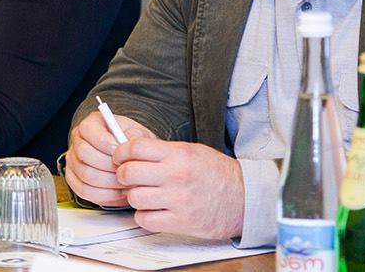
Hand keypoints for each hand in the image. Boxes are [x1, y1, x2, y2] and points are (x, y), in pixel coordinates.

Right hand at [65, 111, 153, 206]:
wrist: (129, 160)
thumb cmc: (131, 145)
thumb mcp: (137, 134)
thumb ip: (134, 134)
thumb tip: (127, 140)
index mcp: (90, 125)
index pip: (87, 129)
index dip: (104, 142)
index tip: (119, 152)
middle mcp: (78, 141)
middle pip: (84, 153)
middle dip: (108, 165)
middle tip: (126, 171)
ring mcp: (73, 162)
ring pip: (86, 175)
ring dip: (109, 182)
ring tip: (127, 182)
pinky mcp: (75, 181)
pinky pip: (86, 191)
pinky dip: (105, 194)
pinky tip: (119, 191)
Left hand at [113, 137, 244, 238]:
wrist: (244, 197)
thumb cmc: (217, 173)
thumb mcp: (190, 150)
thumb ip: (161, 149)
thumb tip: (129, 144)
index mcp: (178, 154)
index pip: (134, 148)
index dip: (121, 152)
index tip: (120, 157)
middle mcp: (176, 176)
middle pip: (129, 173)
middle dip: (123, 175)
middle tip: (129, 176)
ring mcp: (178, 200)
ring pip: (134, 198)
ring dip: (134, 197)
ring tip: (145, 194)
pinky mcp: (181, 222)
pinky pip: (145, 220)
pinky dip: (145, 216)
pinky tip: (154, 210)